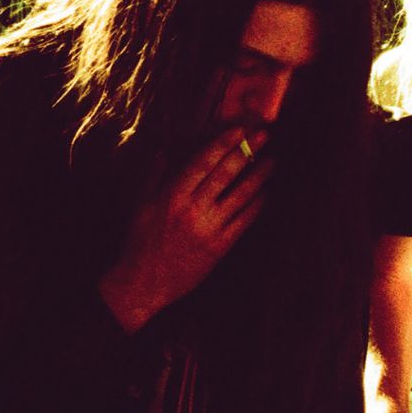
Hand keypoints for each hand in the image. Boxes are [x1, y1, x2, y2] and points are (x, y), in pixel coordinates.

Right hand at [98, 127, 270, 330]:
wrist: (142, 283)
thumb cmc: (139, 243)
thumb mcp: (142, 206)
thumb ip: (155, 176)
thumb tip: (165, 150)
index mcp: (171, 196)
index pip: (202, 162)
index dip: (222, 143)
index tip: (239, 129)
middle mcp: (192, 210)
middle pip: (225, 174)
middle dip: (247, 151)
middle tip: (265, 135)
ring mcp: (208, 229)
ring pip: (240, 196)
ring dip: (260, 175)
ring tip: (273, 160)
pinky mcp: (220, 247)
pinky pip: (244, 221)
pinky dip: (258, 205)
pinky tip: (267, 193)